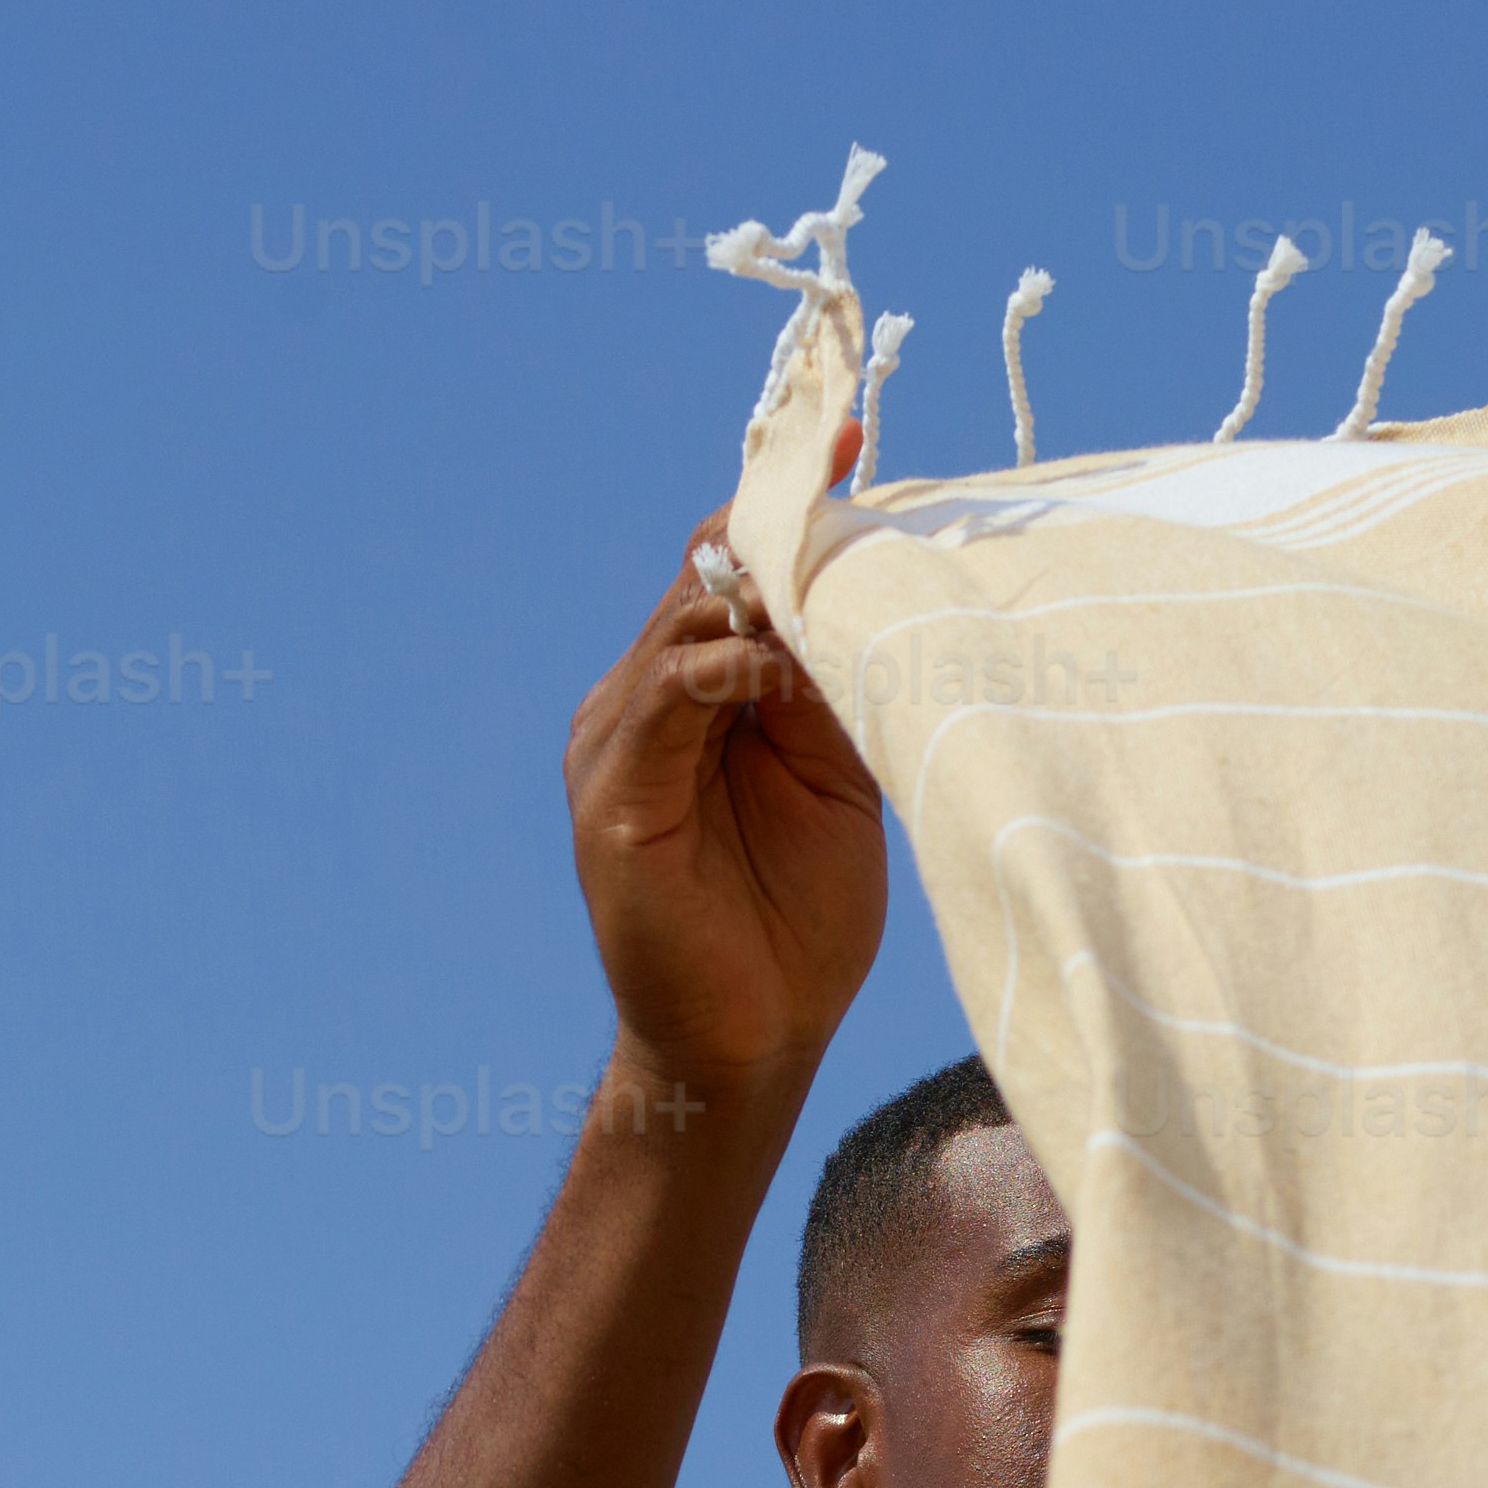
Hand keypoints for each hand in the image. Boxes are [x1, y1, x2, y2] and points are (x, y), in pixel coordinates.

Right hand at [563, 461, 884, 1100]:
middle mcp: (643, 700)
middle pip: (707, 572)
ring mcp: (616, 744)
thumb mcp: (838, 778)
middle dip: (782, 524)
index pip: (733, 566)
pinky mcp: (610, 798)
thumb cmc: (798, 927)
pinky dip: (726, 665)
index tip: (855, 439)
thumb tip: (876, 584)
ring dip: (764, 587)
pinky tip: (783, 663)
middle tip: (855, 465)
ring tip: (836, 567)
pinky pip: (665, 696)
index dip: (790, 507)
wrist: (751, 1049)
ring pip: (685, 619)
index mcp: (696, 691)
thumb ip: (837, 688)